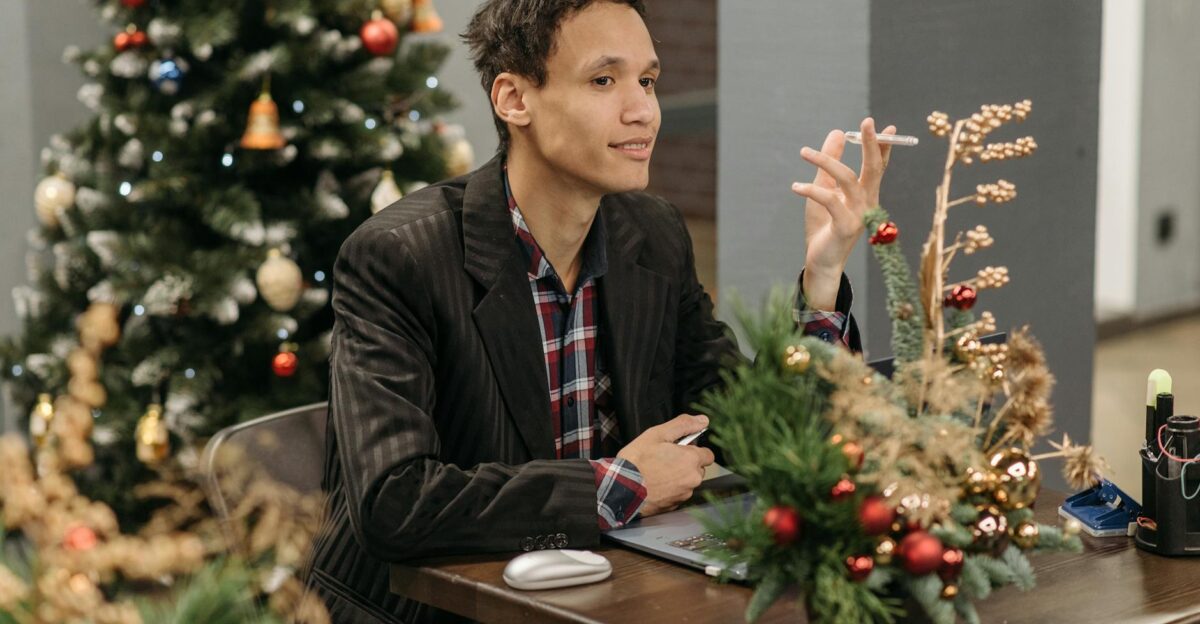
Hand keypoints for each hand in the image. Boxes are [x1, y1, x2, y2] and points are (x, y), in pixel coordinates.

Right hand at [617, 414, 715, 517]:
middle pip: (698, 469)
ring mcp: (684, 494)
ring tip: (657, 472)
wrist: (621, 489)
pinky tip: (655, 484)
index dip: (694, 450)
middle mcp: (692, 479)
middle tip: (665, 459)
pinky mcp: (674, 505)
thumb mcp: (657, 434)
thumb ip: (683, 425)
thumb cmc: (637, 460)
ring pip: (687, 482)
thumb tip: (703, 420)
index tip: (680, 449)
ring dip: (678, 477)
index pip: (708, 454)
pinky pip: (677, 494)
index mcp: (691, 459)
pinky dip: (670, 490)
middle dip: (686, 464)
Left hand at [791, 117, 895, 309]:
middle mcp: (868, 202)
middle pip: (872, 168)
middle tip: (868, 122)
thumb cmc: (824, 225)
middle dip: (872, 144)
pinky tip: (795, 186)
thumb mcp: (824, 187)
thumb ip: (830, 162)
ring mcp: (859, 214)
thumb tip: (838, 133)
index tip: (886, 126)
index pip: (878, 166)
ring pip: (847, 178)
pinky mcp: (846, 226)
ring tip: (804, 152)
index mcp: (866, 193)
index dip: (882, 146)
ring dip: (826, 161)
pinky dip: (811, 190)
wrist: (820, 259)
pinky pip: (829, 199)